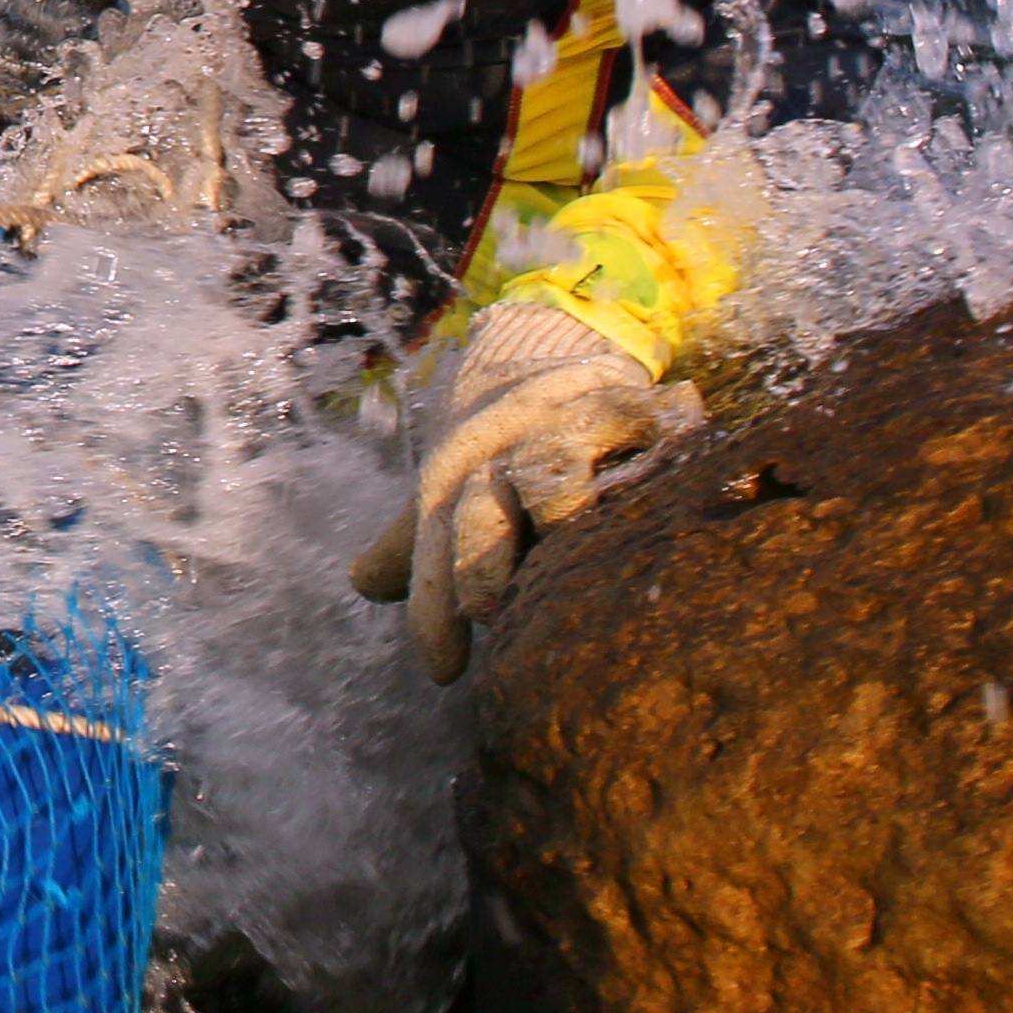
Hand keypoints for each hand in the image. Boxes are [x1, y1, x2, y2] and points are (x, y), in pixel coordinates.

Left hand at [348, 303, 695, 682]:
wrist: (542, 342)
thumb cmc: (497, 437)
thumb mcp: (450, 485)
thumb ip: (415, 544)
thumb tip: (362, 587)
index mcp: (454, 483)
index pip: (434, 553)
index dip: (434, 612)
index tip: (441, 670)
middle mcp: (498, 457)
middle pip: (481, 512)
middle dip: (480, 558)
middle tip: (484, 607)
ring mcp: (555, 428)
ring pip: (548, 470)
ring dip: (555, 505)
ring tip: (561, 533)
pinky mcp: (613, 404)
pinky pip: (626, 430)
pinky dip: (641, 455)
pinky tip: (650, 486)